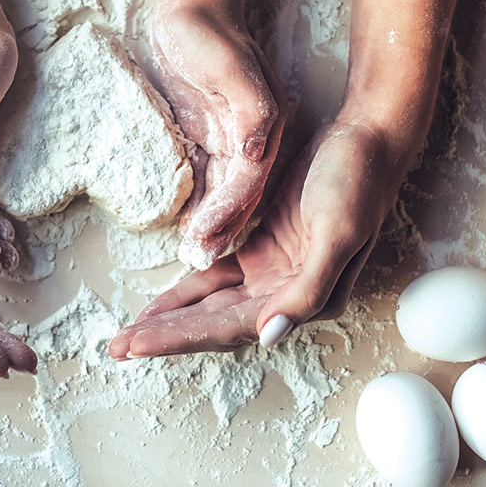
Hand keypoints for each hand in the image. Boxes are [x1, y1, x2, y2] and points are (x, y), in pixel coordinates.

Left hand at [107, 119, 408, 358]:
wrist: (369, 139)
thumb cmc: (357, 182)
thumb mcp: (338, 233)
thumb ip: (308, 289)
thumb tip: (269, 335)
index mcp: (307, 300)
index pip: (232, 329)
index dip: (182, 338)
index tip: (137, 345)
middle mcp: (287, 296)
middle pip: (216, 324)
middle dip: (167, 337)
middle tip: (117, 347)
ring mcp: (273, 273)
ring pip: (212, 305)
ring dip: (173, 319)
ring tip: (130, 335)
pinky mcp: (263, 248)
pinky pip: (217, 276)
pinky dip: (187, 289)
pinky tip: (160, 301)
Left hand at [148, 2, 285, 268]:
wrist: (192, 6)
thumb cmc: (208, 34)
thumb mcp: (233, 68)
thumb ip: (251, 111)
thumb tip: (256, 151)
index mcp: (262, 127)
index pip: (248, 182)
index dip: (228, 214)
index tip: (205, 241)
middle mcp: (250, 140)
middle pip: (238, 196)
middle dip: (220, 230)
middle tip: (198, 261)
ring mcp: (230, 139)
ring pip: (222, 193)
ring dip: (209, 224)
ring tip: (192, 254)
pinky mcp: (208, 136)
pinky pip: (206, 179)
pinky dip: (198, 204)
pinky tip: (184, 226)